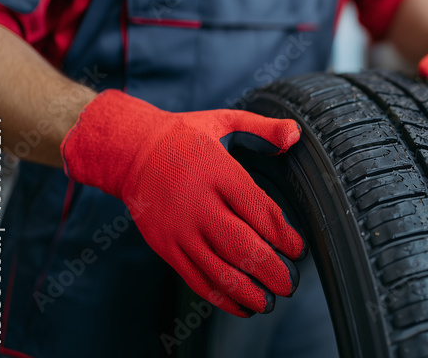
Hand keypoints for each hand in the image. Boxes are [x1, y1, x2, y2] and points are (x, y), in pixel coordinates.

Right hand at [61, 90, 304, 316]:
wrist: (129, 151)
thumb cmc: (184, 136)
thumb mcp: (224, 121)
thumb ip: (263, 128)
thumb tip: (295, 134)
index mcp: (218, 173)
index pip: (258, 210)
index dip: (282, 235)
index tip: (298, 249)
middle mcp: (198, 205)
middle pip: (241, 245)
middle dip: (270, 269)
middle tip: (290, 283)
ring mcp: (180, 229)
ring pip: (218, 269)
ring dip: (248, 290)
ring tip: (271, 301)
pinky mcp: (165, 246)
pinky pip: (195, 278)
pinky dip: (220, 296)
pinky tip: (241, 305)